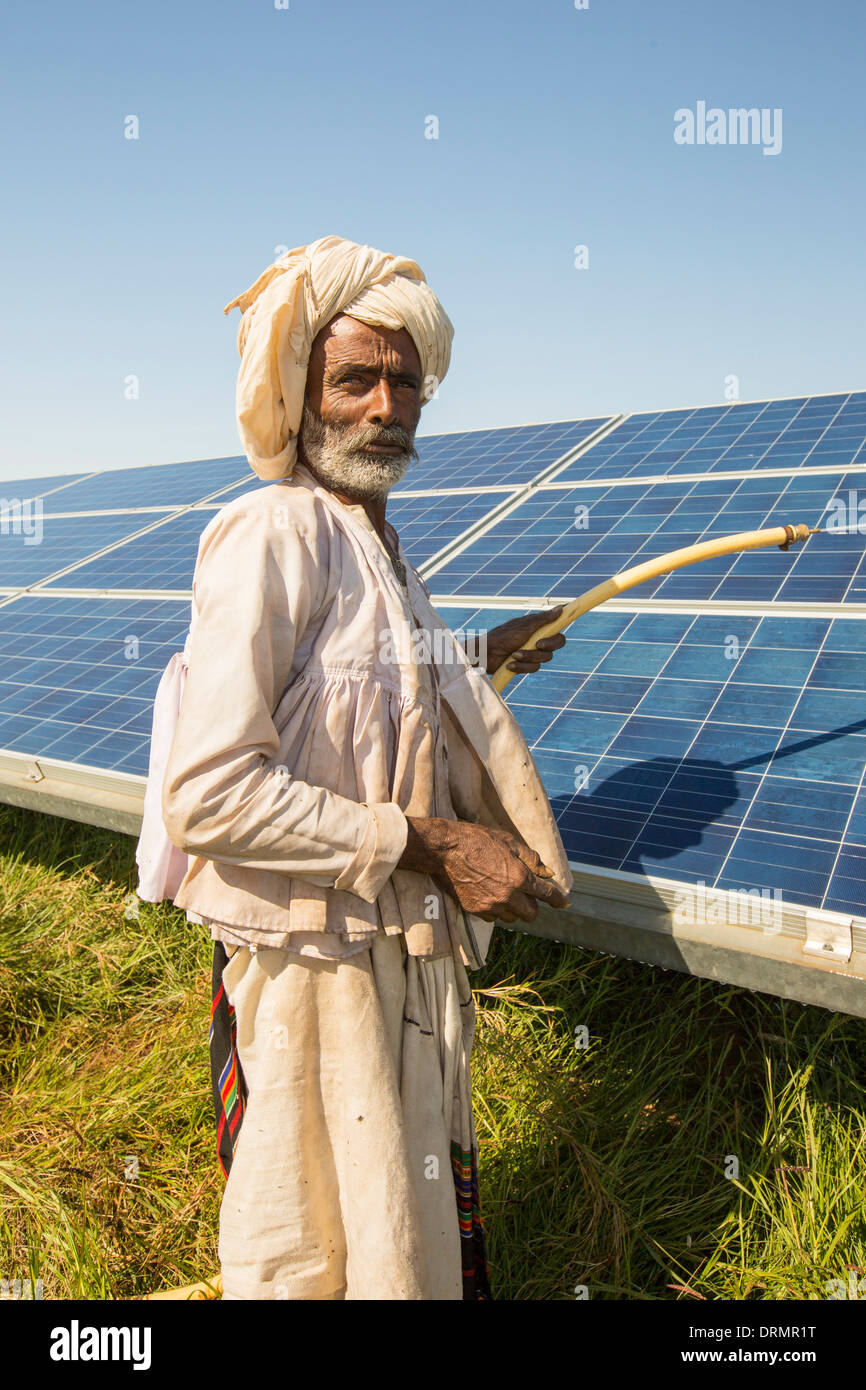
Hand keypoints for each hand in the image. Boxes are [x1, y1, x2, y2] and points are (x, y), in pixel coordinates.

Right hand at [399, 816, 569, 923]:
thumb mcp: (508, 842)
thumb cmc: (477, 840)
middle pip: (530, 914)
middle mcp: (507, 896)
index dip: (558, 900)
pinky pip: (494, 918)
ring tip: (503, 890)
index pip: (546, 895)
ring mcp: (490, 906)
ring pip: (512, 918)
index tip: (565, 904)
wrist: (444, 850)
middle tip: (525, 892)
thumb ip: (531, 859)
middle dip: (532, 905)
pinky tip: (489, 893)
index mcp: (519, 877)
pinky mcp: (475, 911)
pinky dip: (496, 910)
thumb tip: (548, 872)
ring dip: (514, 908)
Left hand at [483, 604, 566, 676]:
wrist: (486, 654)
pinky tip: (510, 664)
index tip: (548, 637)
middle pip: (555, 647)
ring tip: (513, 654)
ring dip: (529, 657)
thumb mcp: (525, 626)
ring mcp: (532, 653)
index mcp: (538, 628)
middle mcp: (537, 640)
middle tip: (536, 645)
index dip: (557, 636)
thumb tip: (560, 608)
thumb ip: (543, 619)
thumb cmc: (503, 637)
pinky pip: (533, 668)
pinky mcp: (526, 665)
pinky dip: (521, 666)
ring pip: (544, 659)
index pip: (558, 633)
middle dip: (545, 647)